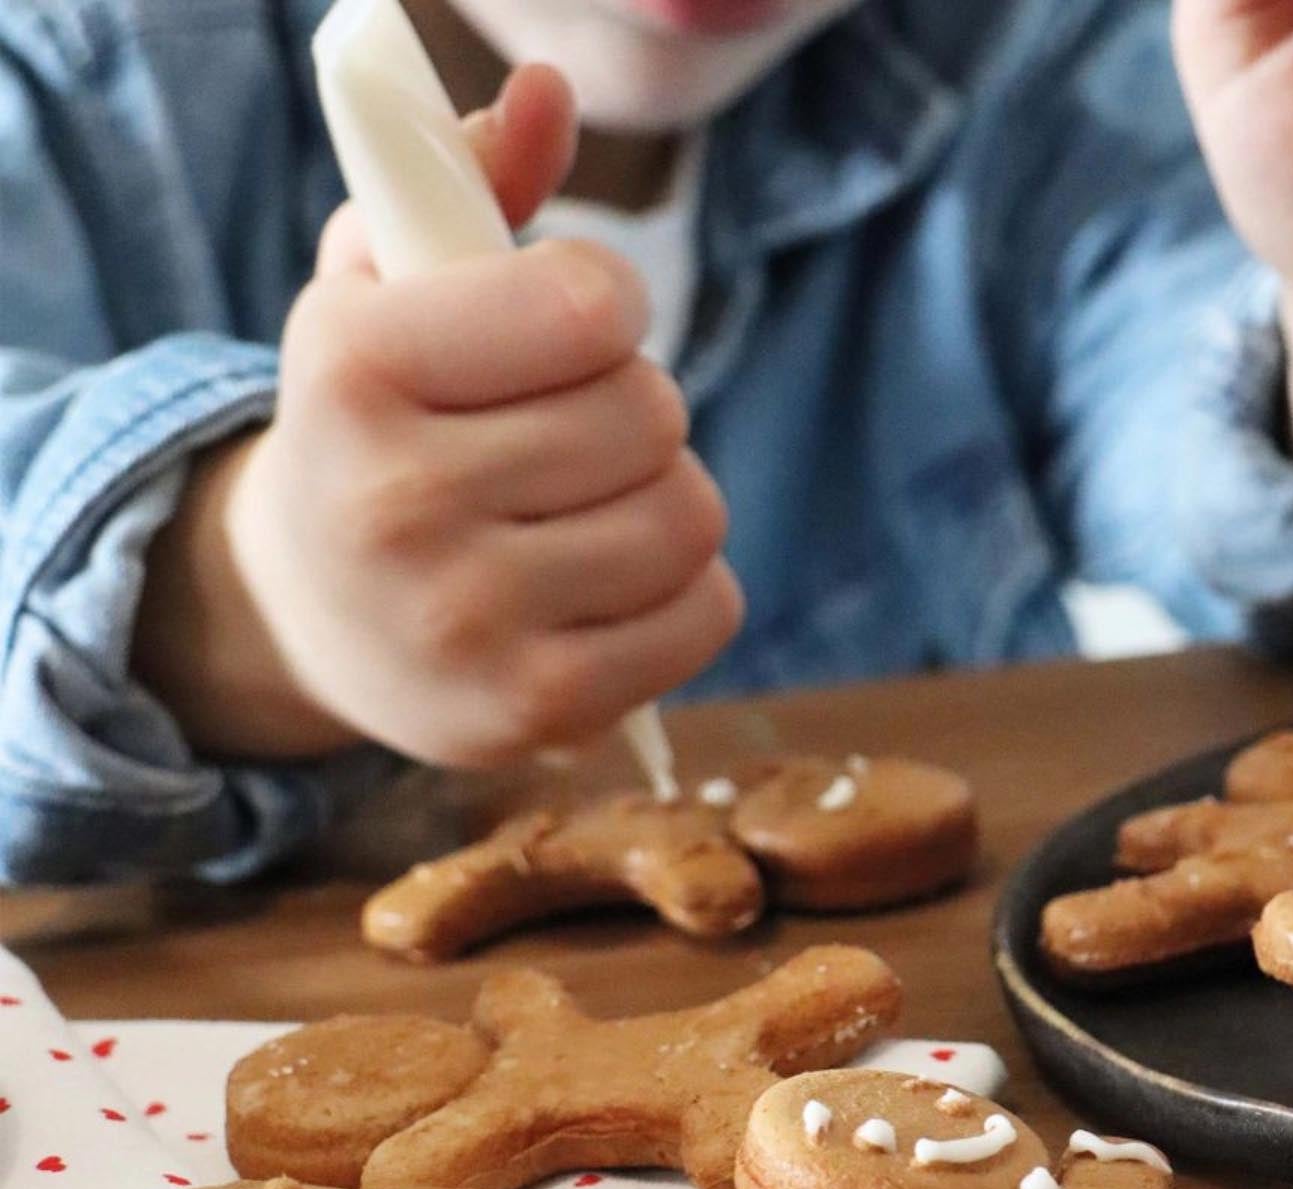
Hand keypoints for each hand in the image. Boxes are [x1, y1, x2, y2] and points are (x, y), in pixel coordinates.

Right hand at [135, 65, 741, 764]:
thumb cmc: (369, 430)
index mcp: (355, 372)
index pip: (589, 306)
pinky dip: (686, 592)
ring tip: (590, 510)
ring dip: (664, 500)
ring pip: (689, 518)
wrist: (307, 613)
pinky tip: (614, 586)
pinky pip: (705, 615)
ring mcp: (466, 626)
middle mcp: (397, 507)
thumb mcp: (382, 291)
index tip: (568, 328)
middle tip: (573, 435)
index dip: (604, 306)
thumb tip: (548, 91)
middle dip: (633, 411)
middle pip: (651, 417)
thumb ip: (465, 180)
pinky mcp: (531, 713)